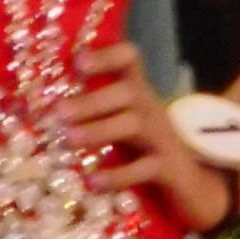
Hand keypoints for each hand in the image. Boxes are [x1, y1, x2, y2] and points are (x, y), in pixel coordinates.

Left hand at [61, 41, 230, 232]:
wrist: (192, 182)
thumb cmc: (145, 145)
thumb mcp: (124, 119)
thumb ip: (97, 107)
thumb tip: (47, 103)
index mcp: (139, 91)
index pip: (129, 59)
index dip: (107, 56)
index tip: (79, 62)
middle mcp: (151, 108)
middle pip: (126, 92)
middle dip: (91, 100)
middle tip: (59, 111)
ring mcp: (162, 137)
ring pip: (132, 125)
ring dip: (98, 130)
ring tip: (68, 139)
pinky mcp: (168, 168)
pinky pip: (144, 168)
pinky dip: (119, 175)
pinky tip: (94, 181)